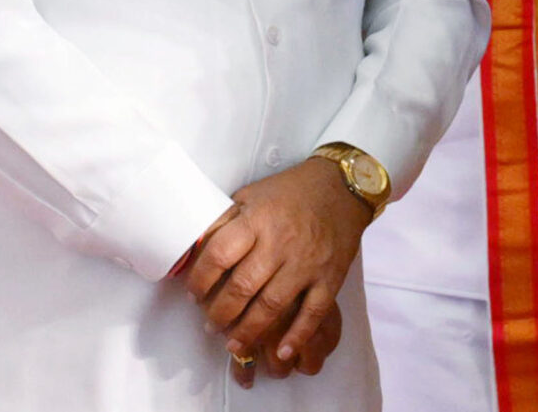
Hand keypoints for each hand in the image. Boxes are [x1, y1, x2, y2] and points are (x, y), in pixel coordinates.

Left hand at [185, 156, 370, 371]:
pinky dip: (298, 335)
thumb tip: (196, 251)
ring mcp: (307, 262)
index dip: (200, 280)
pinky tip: (283, 351)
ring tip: (233, 343)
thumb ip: (226, 222)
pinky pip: (314, 312)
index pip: (219, 255)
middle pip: (242, 287)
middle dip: (220, 313)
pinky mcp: (330, 276)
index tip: (194, 294)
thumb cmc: (291, 191)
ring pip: (272, 305)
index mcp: (258, 219)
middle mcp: (281, 242)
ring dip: (248, 331)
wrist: (343, 186)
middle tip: (211, 324)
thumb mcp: (252, 195)